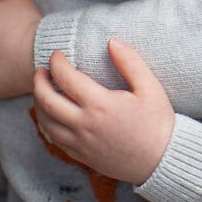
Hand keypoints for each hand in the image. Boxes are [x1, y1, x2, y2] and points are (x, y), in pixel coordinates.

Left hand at [32, 38, 174, 184]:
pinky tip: (52, 114)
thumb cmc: (158, 122)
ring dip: (38, 103)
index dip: (57, 63)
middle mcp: (85, 125)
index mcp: (100, 105)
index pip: (66, 78)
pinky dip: (46, 123)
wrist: (162, 160)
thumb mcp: (150, 87)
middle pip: (47, 101)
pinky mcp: (82, 156)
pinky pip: (54, 139)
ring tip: (42, 89)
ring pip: (46, 123)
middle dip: (38, 82)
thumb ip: (130, 61)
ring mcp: (81, 143)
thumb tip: (112, 41)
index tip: (57, 53)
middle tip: (40, 70)